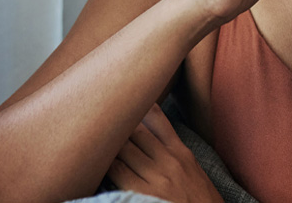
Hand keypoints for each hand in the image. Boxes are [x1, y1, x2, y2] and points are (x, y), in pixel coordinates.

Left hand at [104, 103, 223, 202]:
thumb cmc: (200, 201)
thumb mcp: (194, 171)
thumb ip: (175, 152)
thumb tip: (155, 136)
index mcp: (181, 153)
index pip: (157, 119)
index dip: (137, 106)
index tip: (121, 97)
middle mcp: (169, 160)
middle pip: (136, 130)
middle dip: (117, 121)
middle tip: (97, 113)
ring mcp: (157, 177)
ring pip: (124, 149)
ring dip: (108, 142)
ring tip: (91, 134)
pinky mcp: (145, 194)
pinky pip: (119, 173)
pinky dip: (106, 166)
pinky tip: (96, 162)